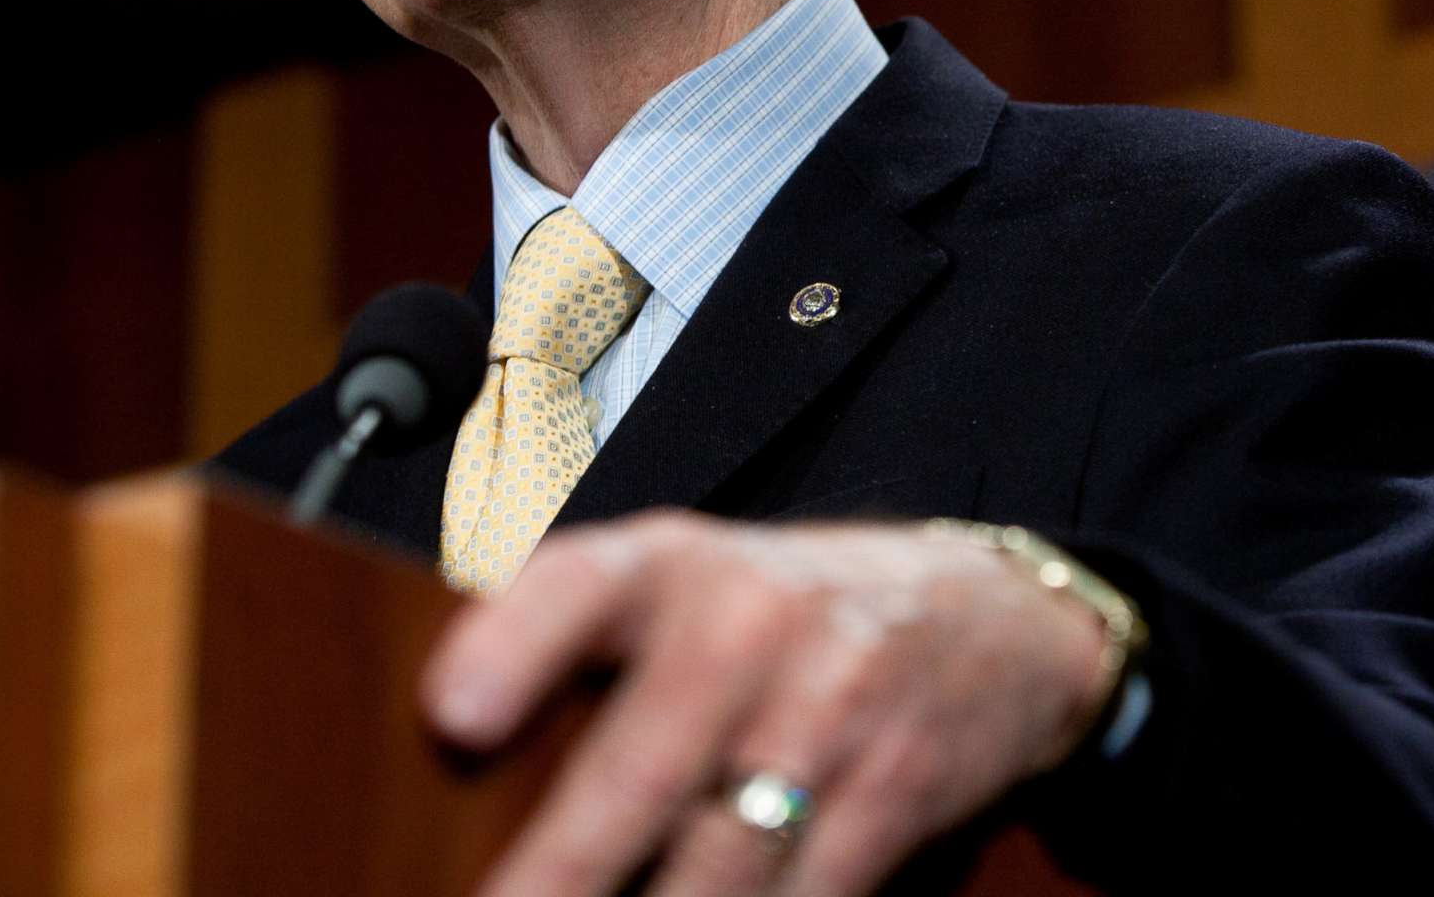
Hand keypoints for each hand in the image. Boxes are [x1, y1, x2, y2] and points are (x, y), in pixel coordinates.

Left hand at [420, 510, 1114, 896]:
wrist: (991, 614)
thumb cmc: (787, 611)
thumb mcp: (689, 581)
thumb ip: (576, 642)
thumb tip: (443, 745)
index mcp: (673, 566)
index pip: (582, 585)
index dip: (514, 645)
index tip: (452, 717)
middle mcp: (751, 625)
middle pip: (643, 769)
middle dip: (561, 869)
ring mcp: (832, 712)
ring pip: (720, 864)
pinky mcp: (894, 793)